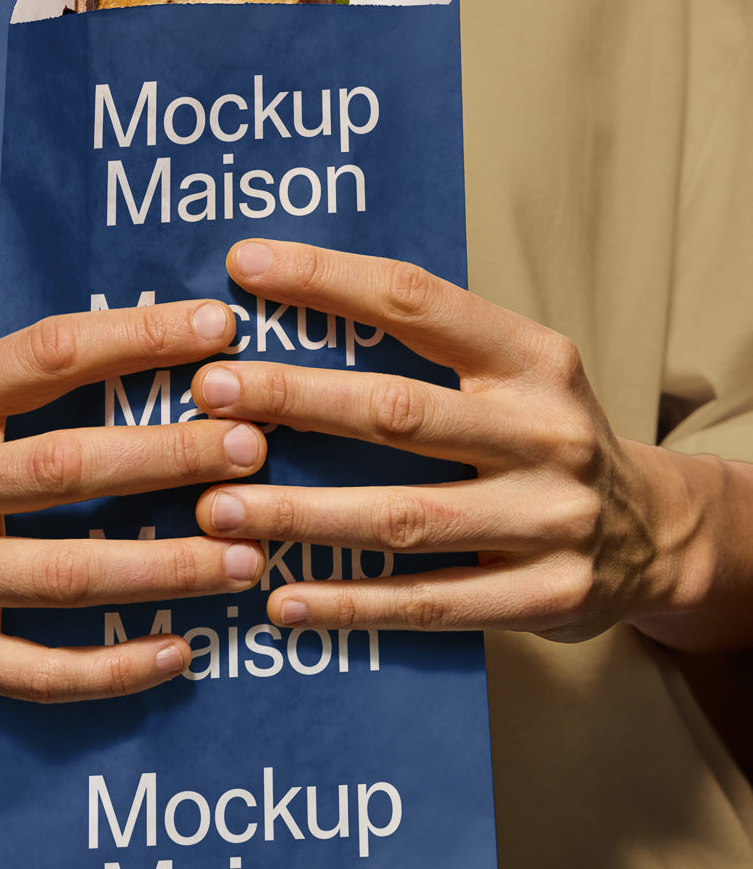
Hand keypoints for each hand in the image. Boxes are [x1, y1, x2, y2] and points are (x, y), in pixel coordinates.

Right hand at [0, 298, 265, 702]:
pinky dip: (114, 667)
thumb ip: (34, 388)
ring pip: (62, 575)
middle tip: (252, 449)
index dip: (135, 339)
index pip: (43, 356)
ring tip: (246, 559)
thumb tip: (179, 350)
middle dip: (169, 456)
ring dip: (164, 568)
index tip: (218, 330)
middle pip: (62, 468)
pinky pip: (37, 671)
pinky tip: (178, 650)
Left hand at [193, 239, 703, 644]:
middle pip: (399, 411)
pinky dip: (352, 602)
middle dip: (295, 398)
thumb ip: (429, 352)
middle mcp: (547, 433)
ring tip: (218, 509)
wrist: (657, 536)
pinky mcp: (544, 597)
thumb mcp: (515, 377)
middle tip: (211, 392)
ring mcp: (551, 520)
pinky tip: (283, 597)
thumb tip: (289, 317)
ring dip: (302, 513)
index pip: (420, 302)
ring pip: (405, 516)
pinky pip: (430, 601)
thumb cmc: (546, 441)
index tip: (245, 266)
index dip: (330, 281)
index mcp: (533, 360)